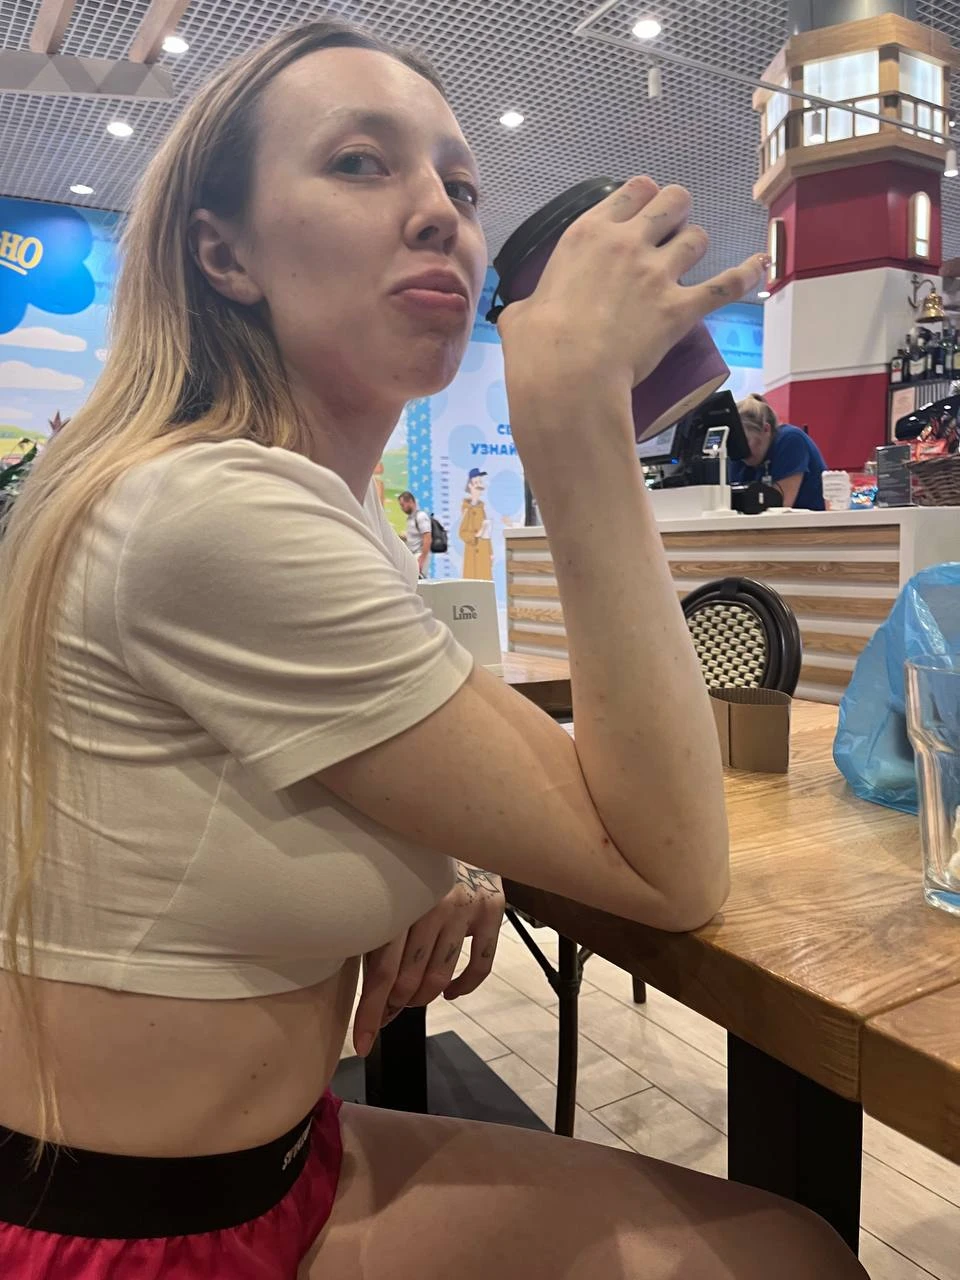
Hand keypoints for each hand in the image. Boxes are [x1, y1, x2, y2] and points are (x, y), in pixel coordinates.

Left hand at [352, 863, 504, 1056]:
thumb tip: (358, 983)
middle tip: (385, 1011)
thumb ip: (373, 925)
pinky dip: (463, 986)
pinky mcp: (493, 907)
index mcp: (397, 897)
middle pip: (410, 980)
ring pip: (440, 977)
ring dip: (422, 998)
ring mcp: (467, 906)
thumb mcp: (381, 883)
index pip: (382, 972)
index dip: (370, 1013)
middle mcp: (434, 902)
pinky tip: (449, 991)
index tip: (361, 1044)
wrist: (454, 817)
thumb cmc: (404, 857)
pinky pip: (480, 965)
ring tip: (411, 997)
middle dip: (394, 1005)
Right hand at [498, 176, 766, 408]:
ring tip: (687, 265)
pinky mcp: (680, 307)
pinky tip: (758, 267)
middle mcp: (627, 243)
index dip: (643, 199)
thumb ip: (531, 302)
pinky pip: (726, 284)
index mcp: (588, 234)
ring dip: (694, 249)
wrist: (567, 376)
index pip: (632, 190)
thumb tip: (523, 315)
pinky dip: (745, 275)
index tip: (643, 214)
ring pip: (697, 238)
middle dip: (676, 213)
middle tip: (669, 233)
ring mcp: (658, 273)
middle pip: (672, 200)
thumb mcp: (521, 312)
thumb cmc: (537, 347)